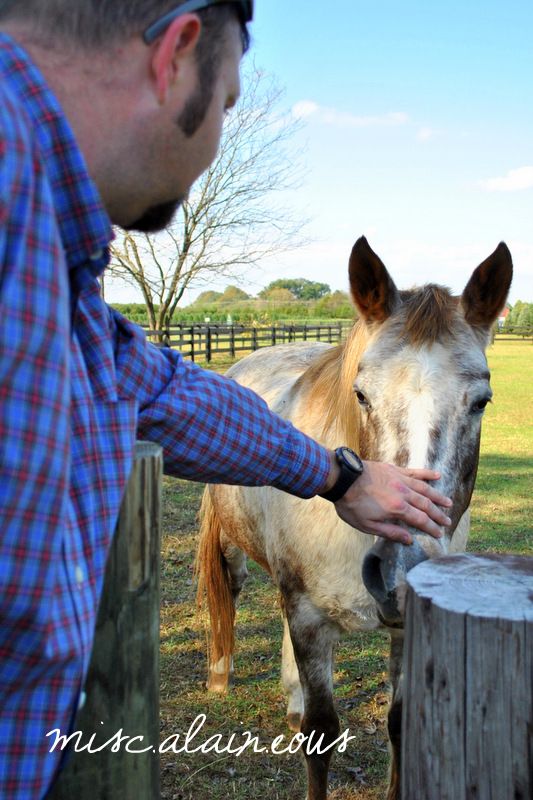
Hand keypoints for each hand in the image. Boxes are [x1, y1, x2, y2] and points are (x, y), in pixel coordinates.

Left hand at [332, 460, 451, 544]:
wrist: (341, 478)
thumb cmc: (351, 504)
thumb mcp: (367, 526)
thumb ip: (390, 532)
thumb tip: (409, 539)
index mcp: (397, 508)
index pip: (421, 520)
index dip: (432, 528)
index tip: (440, 533)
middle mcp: (403, 493)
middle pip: (426, 505)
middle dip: (438, 514)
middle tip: (448, 521)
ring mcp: (399, 479)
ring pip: (424, 488)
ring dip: (437, 496)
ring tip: (448, 502)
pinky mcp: (394, 469)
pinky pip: (415, 472)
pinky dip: (427, 474)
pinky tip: (437, 475)